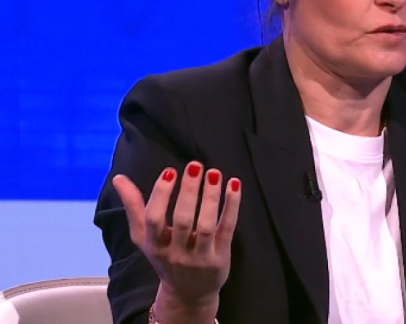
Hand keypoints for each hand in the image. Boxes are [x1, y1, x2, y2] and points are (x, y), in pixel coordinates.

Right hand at [112, 162, 241, 306]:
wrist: (189, 293)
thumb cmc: (165, 257)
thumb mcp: (144, 238)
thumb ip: (134, 207)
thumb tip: (119, 178)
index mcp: (154, 245)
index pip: (154, 219)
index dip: (161, 195)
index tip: (170, 171)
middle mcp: (175, 253)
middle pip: (182, 220)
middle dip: (188, 192)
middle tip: (195, 165)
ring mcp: (199, 257)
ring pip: (205, 225)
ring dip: (211, 197)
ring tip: (213, 173)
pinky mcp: (220, 257)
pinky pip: (227, 228)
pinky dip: (231, 206)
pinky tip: (234, 184)